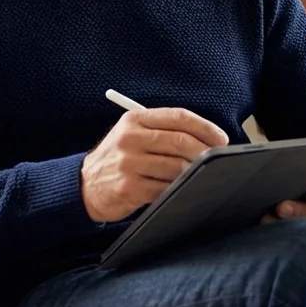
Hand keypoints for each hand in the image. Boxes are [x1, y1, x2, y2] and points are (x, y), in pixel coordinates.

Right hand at [81, 108, 227, 222]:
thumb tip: (207, 138)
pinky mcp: (129, 187)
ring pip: (177, 167)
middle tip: (217, 160)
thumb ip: (162, 130)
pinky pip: (166, 188)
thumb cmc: (118, 159)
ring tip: (200, 175)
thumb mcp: (131, 134)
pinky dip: (179, 189)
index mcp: (134, 120)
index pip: (178, 117)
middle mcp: (130, 138)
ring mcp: (129, 163)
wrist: (85, 185)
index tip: (220, 139)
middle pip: (180, 141)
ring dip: (194, 173)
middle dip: (205, 152)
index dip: (205, 127)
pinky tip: (182, 189)